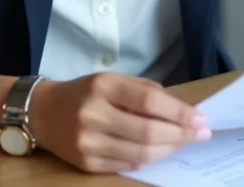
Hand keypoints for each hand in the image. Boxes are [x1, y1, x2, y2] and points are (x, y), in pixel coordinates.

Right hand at [28, 72, 211, 172]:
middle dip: (180, 134)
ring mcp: (88, 142)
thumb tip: (182, 111)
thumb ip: (145, 91)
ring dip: (169, 149)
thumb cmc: (85, 93)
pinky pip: (127, 164)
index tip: (200, 119)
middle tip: (200, 134)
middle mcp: (93, 114)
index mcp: (102, 86)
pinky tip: (159, 151)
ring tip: (183, 143)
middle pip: (148, 131)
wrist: (42, 112)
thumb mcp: (112, 80)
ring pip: (140, 153)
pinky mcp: (86, 163)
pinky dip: (148, 159)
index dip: (179, 112)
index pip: (149, 101)